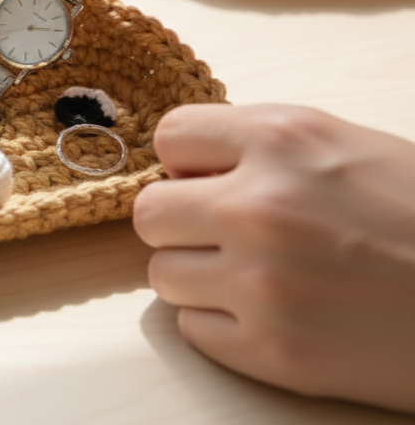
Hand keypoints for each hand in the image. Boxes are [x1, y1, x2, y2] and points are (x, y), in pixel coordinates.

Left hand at [133, 103, 414, 411]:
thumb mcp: (339, 143)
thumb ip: (255, 144)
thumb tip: (185, 165)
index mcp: (280, 139)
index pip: (169, 136)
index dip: (186, 159)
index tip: (207, 176)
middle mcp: (260, 207)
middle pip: (150, 211)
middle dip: (179, 219)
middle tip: (219, 229)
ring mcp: (263, 285)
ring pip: (162, 273)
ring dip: (196, 272)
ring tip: (250, 272)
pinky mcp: (273, 354)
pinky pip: (192, 328)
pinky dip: (219, 321)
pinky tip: (267, 312)